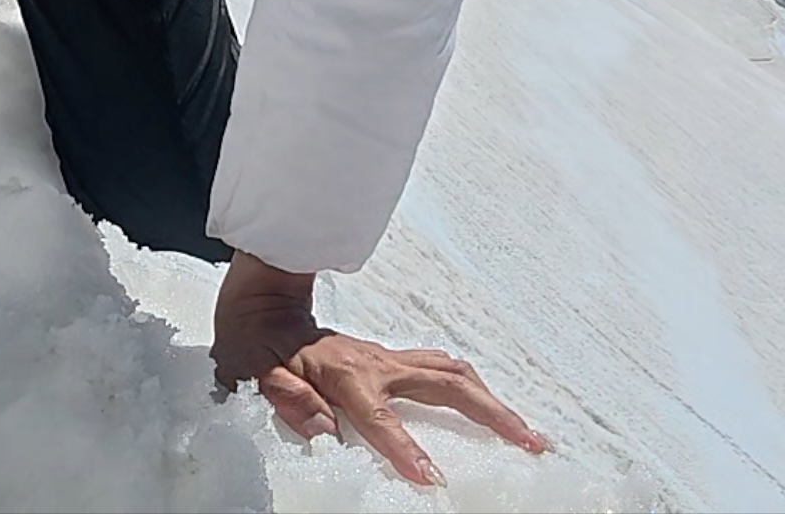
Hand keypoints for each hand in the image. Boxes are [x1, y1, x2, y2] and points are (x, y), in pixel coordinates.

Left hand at [212, 252, 547, 486]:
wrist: (264, 305)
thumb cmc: (258, 346)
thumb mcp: (254, 374)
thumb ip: (287, 399)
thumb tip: (322, 428)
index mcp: (345, 374)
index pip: (382, 419)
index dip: (405, 448)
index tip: (431, 478)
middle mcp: (378, 364)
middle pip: (448, 385)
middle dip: (492, 415)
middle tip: (530, 442)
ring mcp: (390, 359)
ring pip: (455, 372)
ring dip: (492, 400)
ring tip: (524, 429)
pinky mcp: (395, 359)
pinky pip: (444, 369)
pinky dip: (474, 388)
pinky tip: (490, 405)